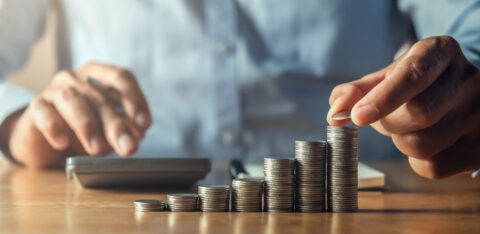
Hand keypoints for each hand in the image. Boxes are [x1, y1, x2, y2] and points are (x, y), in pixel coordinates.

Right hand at [5, 62, 151, 167]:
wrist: (45, 140)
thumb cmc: (83, 129)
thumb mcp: (108, 130)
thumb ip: (125, 128)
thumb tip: (138, 134)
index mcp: (99, 76)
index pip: (121, 77)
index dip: (135, 99)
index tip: (144, 123)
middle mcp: (77, 78)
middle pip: (100, 97)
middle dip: (117, 124)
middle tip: (128, 146)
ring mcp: (53, 90)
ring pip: (72, 100)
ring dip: (87, 125)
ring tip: (97, 148)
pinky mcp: (36, 107)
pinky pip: (43, 112)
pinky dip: (53, 127)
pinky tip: (63, 142)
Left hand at [327, 36, 479, 178]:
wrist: (456, 94)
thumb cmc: (413, 85)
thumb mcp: (386, 78)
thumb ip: (356, 91)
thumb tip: (335, 112)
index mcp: (440, 52)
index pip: (414, 74)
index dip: (383, 98)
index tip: (358, 116)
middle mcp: (467, 79)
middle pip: (419, 112)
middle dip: (389, 123)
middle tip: (387, 118)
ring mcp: (479, 114)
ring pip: (422, 145)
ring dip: (401, 142)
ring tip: (408, 128)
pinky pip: (433, 167)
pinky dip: (415, 162)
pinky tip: (423, 143)